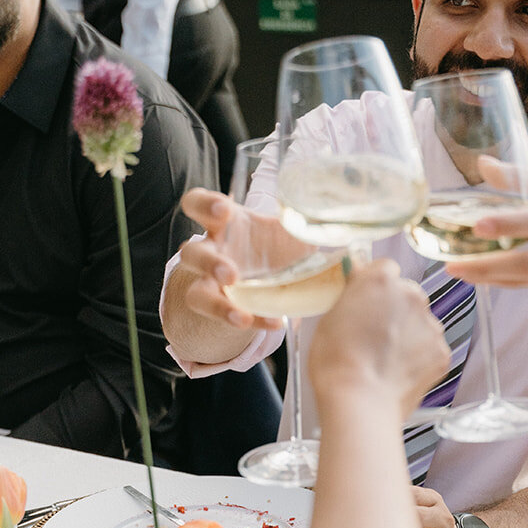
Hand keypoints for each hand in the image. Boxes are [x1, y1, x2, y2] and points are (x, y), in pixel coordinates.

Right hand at [178, 188, 289, 333]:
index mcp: (223, 223)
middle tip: (230, 273)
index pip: (196, 205)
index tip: (224, 210)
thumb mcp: (287, 229)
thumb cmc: (273, 245)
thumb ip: (302, 222)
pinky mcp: (223, 309)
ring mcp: (211, 284)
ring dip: (216, 306)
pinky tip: (275, 323)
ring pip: (195, 295)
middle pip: (190, 253)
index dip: (203, 205)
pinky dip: (254, 322)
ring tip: (241, 317)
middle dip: (207, 262)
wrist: (273, 278)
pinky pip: (227, 321)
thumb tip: (337, 221)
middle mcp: (211, 252)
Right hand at [309, 260, 450, 419]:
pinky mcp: (441, 352)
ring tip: (384, 359)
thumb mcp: (329, 317)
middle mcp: (412, 295)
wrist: (361, 402)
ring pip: (420, 322)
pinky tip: (397, 372)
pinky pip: (430, 349)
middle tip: (373, 334)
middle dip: (394, 309)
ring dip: (407, 334)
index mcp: (381, 280)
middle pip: (406, 294)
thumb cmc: (337, 363)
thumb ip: (351, 294)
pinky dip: (418, 358)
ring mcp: (431, 325)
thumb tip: (358, 281)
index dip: (374, 285)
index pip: (384, 268)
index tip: (366, 299)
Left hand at [440, 160, 527, 295]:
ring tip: (455, 268)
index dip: (512, 223)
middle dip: (489, 265)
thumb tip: (482, 165)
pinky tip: (477, 275)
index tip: (478, 224)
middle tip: (452, 262)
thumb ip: (525, 176)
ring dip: (488, 276)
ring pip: (527, 280)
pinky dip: (502, 281)